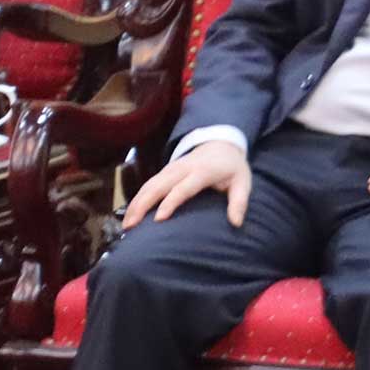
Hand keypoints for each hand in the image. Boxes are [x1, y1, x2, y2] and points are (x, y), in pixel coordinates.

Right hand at [122, 139, 253, 229]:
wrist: (220, 144)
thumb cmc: (232, 168)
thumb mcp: (243, 182)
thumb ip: (239, 202)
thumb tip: (236, 223)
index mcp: (201, 172)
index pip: (182, 188)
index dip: (170, 203)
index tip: (158, 219)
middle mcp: (182, 169)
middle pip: (157, 186)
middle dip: (142, 205)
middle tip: (131, 226)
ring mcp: (171, 169)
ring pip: (148, 185)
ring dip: (135, 204)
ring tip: (126, 224)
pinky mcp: (165, 172)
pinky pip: (147, 185)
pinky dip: (137, 199)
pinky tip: (130, 213)